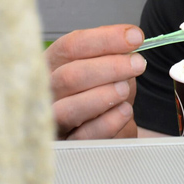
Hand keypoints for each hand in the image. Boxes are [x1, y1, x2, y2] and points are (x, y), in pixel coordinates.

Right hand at [45, 25, 145, 139]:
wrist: (106, 127)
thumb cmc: (102, 90)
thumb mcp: (107, 65)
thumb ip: (115, 50)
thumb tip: (130, 38)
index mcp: (54, 64)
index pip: (71, 46)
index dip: (104, 39)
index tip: (134, 37)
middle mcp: (46, 91)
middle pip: (69, 76)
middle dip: (109, 67)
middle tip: (138, 64)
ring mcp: (52, 121)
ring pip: (69, 109)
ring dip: (104, 96)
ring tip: (125, 89)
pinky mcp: (65, 146)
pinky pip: (83, 137)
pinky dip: (108, 122)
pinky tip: (124, 111)